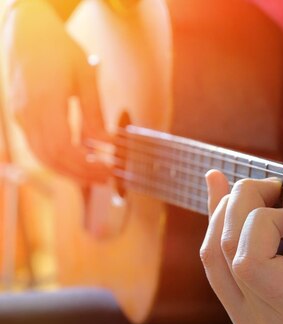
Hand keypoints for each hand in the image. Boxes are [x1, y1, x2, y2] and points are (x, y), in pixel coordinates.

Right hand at [3, 0, 110, 182]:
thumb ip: (94, 113)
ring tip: (94, 173)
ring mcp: (20, 116)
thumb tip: (107, 143)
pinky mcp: (20, 116)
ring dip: (68, 170)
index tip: (107, 170)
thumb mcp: (85, 77)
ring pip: (41, 156)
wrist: (27, 31)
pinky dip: (57, 159)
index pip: (63, 147)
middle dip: (80, 174)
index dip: (85, 165)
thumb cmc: (58, 49)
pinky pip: (37, 147)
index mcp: (46, 101)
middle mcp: (28, 112)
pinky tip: (77, 160)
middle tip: (105, 177)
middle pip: (51, 158)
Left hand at [200, 156, 282, 323]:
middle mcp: (266, 322)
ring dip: (223, 213)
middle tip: (273, 187)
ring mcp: (248, 323)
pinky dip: (219, 230)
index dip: (262, 223)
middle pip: (225, 252)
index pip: (251, 263)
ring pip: (212, 259)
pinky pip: (217, 268)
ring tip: (245, 187)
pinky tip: (222, 199)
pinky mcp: (242, 316)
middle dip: (242, 203)